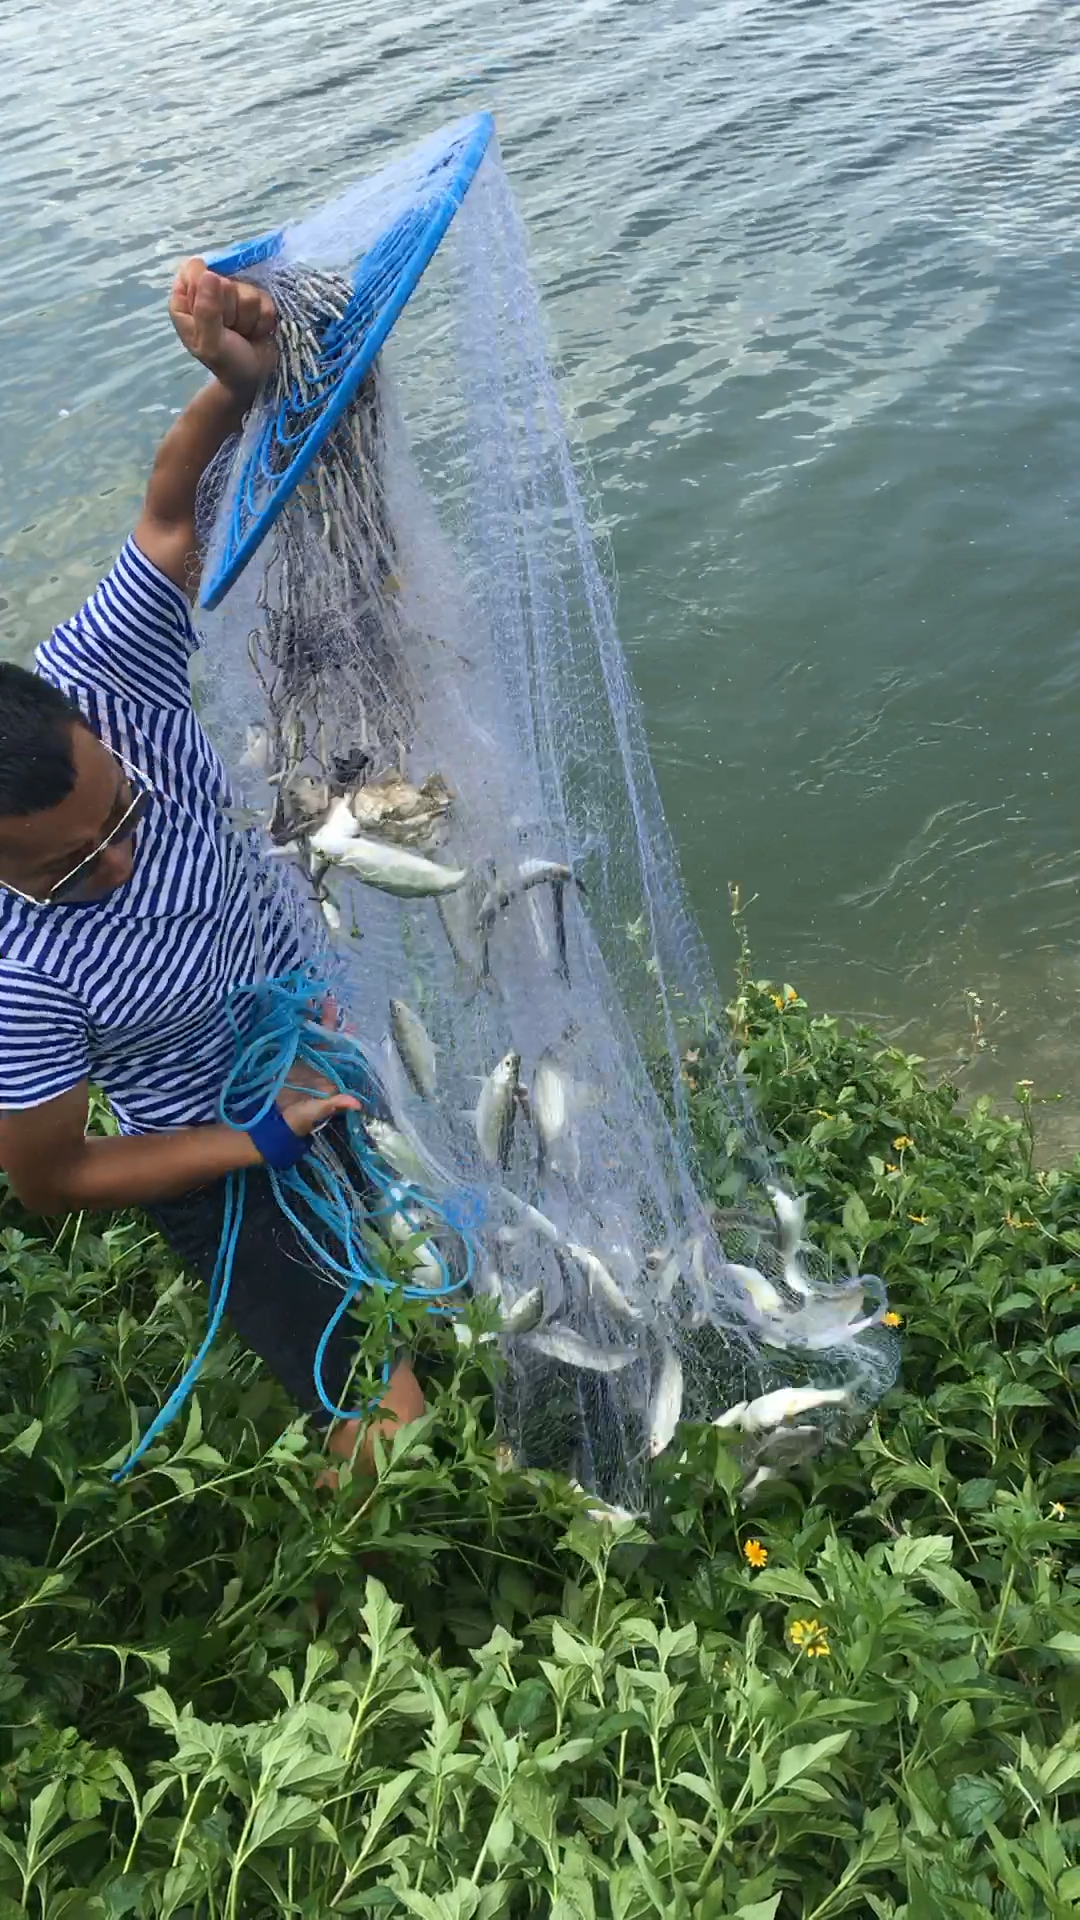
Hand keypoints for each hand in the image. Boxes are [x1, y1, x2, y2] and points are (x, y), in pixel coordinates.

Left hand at [169, 258, 276, 401]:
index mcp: (185, 299)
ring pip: (247, 291)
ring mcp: (234, 293)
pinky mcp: (257, 299)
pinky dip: (262, 321)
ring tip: (242, 333)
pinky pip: (265, 300)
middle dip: (229, 310)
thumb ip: (206, 311)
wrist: (254, 378)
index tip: (212, 315)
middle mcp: (208, 291)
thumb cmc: (225, 362)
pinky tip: (256, 332)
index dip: (207, 291)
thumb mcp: (210, 343)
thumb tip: (210, 274)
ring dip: (247, 319)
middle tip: (229, 330)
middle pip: (223, 281)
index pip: (195, 271)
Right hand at [276, 999, 359, 1139]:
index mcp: (329, 1079)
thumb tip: (357, 1103)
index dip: (345, 1041)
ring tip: (311, 998)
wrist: (268, 1126)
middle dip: (327, 1021)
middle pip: (325, 1041)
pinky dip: (292, 1027)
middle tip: (330, 999)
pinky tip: (292, 1011)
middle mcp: (317, 1068)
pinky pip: (291, 1041)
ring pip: (308, 1037)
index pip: (340, 1056)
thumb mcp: (313, 1114)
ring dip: (309, 1019)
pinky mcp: (284, 1062)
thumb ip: (332, 1105)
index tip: (351, 1024)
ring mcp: (301, 1063)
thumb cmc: (295, 1122)